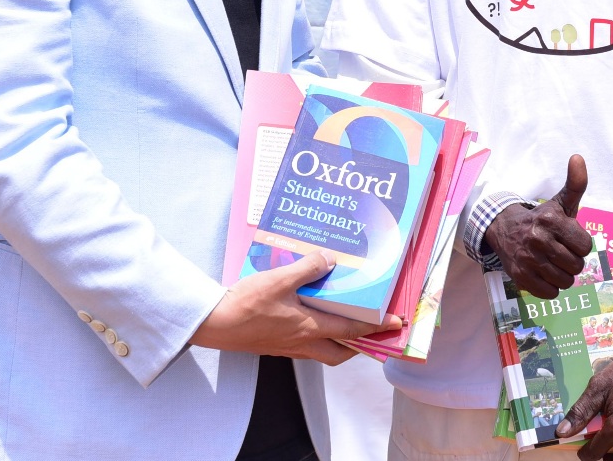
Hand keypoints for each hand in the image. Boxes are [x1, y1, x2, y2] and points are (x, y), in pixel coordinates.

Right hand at [190, 252, 400, 365]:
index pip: (352, 331)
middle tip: (372, 332)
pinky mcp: (274, 344)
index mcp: (309, 328)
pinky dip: (316, 336)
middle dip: (359, 346)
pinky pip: (304, 345)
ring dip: (338, 342)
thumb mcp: (279, 279)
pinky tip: (310, 317)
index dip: (377, 328)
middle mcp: (302, 342)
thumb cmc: (246, 304)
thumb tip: (329, 259)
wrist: (215, 324)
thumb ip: (307, 268)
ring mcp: (287, 346)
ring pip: (322, 351)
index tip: (397, 325)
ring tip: (345, 323)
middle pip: (340, 353)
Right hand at [483, 154, 592, 298]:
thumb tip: (578, 157)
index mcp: (551, 220)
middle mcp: (538, 239)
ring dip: (562, 276)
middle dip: (572, 261)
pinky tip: (544, 274)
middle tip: (561, 253)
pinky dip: (550, 287)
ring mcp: (528, 259)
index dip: (580, 245)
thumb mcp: (559, 202)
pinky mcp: (520, 277)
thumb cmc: (541, 219)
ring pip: (565, 282)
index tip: (570, 240)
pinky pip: (550, 293)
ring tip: (553, 264)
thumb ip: (575, 183)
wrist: (504, 229)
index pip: (586, 246)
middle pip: (577, 266)